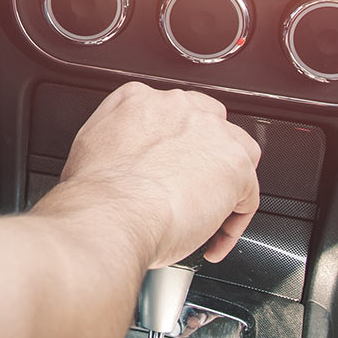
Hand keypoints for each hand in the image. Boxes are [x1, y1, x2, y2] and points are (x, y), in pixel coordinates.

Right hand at [58, 82, 260, 267]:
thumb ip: (113, 140)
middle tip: (190, 187)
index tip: (166, 166)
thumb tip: (120, 160)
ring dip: (227, 182)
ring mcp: (210, 132)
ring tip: (209, 213)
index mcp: (137, 99)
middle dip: (204, 155)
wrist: (112, 212)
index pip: (168, 112)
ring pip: (236, 152)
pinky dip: (233, 222)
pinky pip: (247, 195)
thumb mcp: (90, 147)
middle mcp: (176, 107)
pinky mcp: (235, 164)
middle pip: (207, 123)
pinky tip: (212, 238)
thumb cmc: (97, 192)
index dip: (171, 143)